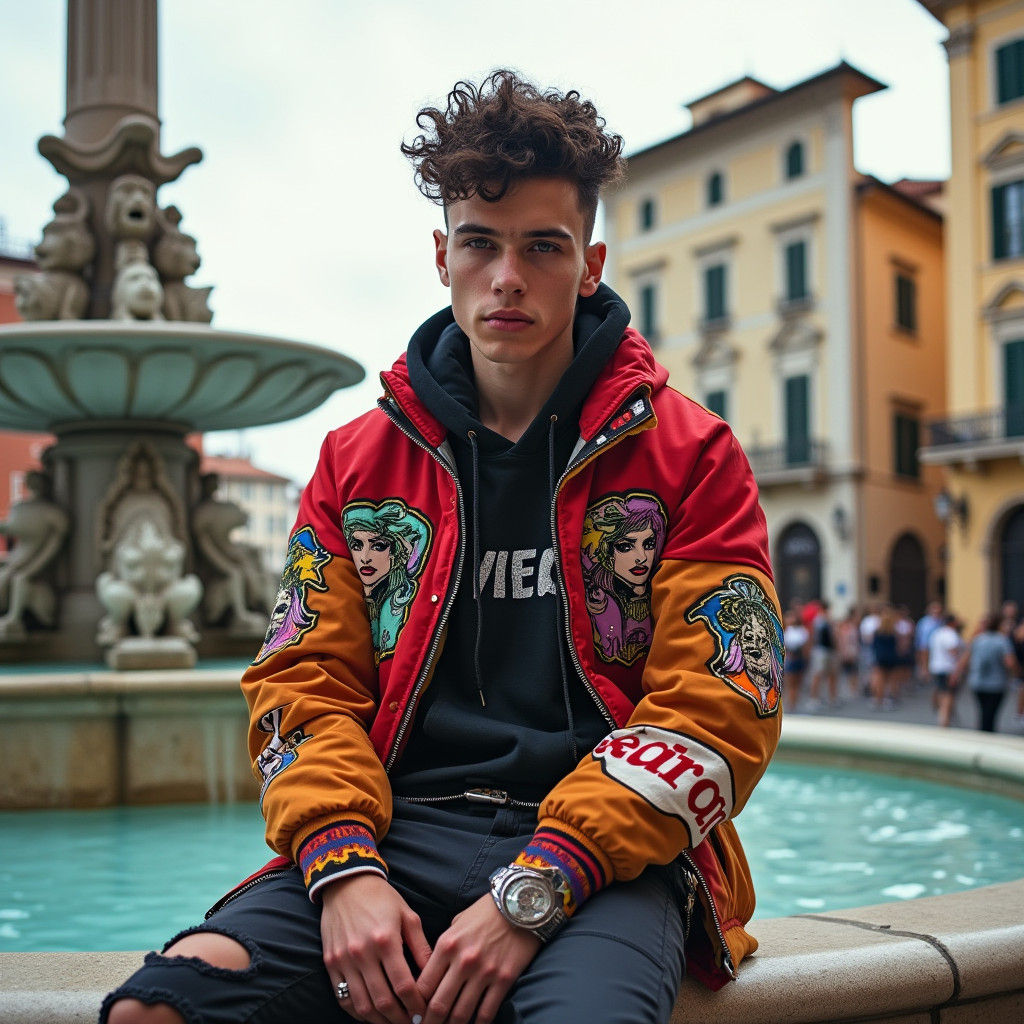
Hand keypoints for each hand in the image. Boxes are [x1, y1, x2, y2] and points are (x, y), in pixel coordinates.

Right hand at [321, 872, 431, 1023]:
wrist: (346, 883)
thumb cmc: (382, 898)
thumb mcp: (408, 915)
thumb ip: (421, 947)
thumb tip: (435, 975)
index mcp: (386, 939)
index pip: (404, 985)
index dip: (416, 1005)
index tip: (425, 1013)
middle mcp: (363, 953)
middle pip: (383, 1001)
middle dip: (401, 1019)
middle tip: (413, 1023)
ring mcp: (344, 960)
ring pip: (362, 1006)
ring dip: (381, 1021)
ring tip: (395, 1022)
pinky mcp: (331, 963)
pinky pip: (343, 998)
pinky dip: (358, 1013)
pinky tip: (372, 1015)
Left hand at [417, 892, 540, 1023]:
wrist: (519, 903)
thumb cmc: (485, 912)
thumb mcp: (457, 923)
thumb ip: (444, 947)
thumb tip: (432, 972)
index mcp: (447, 945)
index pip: (423, 985)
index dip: (416, 1004)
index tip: (415, 1013)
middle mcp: (463, 961)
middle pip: (439, 1004)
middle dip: (429, 1022)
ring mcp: (484, 972)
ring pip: (461, 1013)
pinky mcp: (504, 979)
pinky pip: (487, 1011)